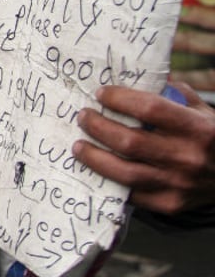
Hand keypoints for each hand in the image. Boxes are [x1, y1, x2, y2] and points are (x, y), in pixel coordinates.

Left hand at [74, 82, 214, 214]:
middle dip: (98, 127)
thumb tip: (133, 76)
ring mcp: (178, 183)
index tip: (100, 94)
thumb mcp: (200, 110)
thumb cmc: (211, 137)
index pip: (150, 109)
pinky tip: (96, 169)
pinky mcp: (170, 204)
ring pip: (125, 172)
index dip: (120, 100)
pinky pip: (132, 194)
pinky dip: (110, 181)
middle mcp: (187, 157)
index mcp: (196, 128)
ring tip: (78, 146)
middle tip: (82, 117)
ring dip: (94, 157)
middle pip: (130, 142)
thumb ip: (170, 93)